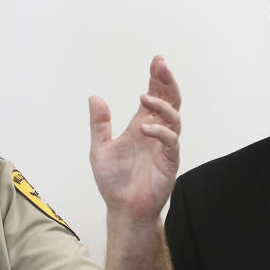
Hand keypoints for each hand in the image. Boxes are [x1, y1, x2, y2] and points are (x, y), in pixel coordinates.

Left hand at [88, 55, 180, 219]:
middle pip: (170, 101)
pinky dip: (161, 132)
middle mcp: (156, 132)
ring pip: (174, 119)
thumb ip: (99, 124)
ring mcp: (165, 147)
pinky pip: (171, 143)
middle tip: (161, 66)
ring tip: (145, 97)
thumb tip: (94, 97)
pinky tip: (147, 128)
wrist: (122, 208)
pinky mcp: (169, 163)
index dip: (157, 78)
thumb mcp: (100, 148)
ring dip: (162, 105)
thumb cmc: (114, 181)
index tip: (157, 60)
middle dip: (167, 82)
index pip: (155, 96)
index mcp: (142, 125)